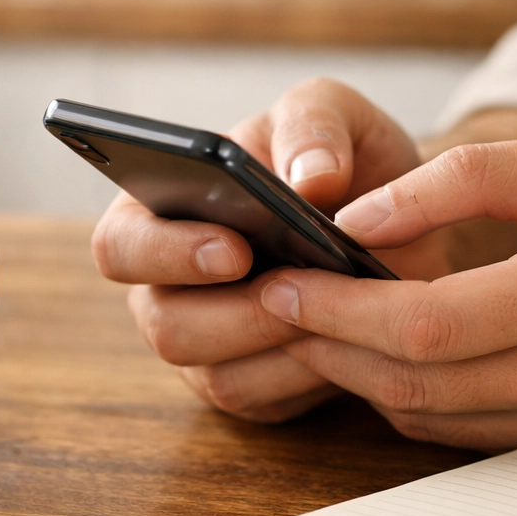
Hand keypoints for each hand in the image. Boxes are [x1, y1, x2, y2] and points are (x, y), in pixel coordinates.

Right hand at [91, 79, 432, 421]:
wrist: (398, 220)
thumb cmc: (341, 159)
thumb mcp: (333, 114)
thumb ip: (315, 124)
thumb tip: (311, 179)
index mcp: (155, 212)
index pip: (118, 245)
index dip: (165, 254)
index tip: (234, 248)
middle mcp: (165, 288)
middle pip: (164, 326)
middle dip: (237, 314)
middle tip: (299, 288)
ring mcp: (203, 345)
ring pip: (216, 375)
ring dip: (282, 344)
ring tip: (339, 309)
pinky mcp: (248, 387)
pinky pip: (264, 400)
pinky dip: (309, 375)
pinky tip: (349, 339)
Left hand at [255, 129, 516, 465]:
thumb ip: (480, 176)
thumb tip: (369, 212)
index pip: (422, 324)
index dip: (336, 310)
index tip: (282, 282)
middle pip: (410, 384)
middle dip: (325, 346)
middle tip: (274, 306)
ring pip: (429, 420)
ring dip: (357, 379)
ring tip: (313, 329)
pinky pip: (468, 436)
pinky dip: (411, 400)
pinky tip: (384, 360)